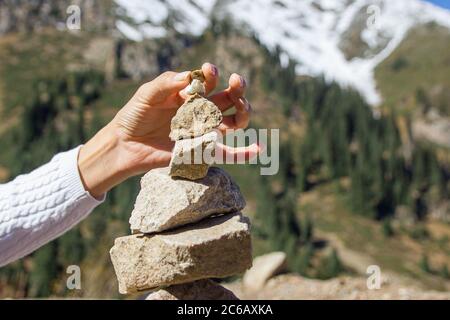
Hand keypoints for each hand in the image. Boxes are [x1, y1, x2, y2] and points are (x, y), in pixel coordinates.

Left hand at [78, 63, 256, 197]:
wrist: (125, 144)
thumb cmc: (135, 115)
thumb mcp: (147, 94)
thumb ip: (165, 83)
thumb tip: (189, 78)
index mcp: (190, 94)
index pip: (209, 82)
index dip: (213, 74)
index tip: (208, 71)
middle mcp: (200, 111)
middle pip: (228, 99)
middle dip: (236, 88)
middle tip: (236, 81)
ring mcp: (203, 131)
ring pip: (233, 122)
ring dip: (244, 112)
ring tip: (242, 104)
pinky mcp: (202, 151)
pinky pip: (227, 154)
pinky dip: (244, 153)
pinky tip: (258, 149)